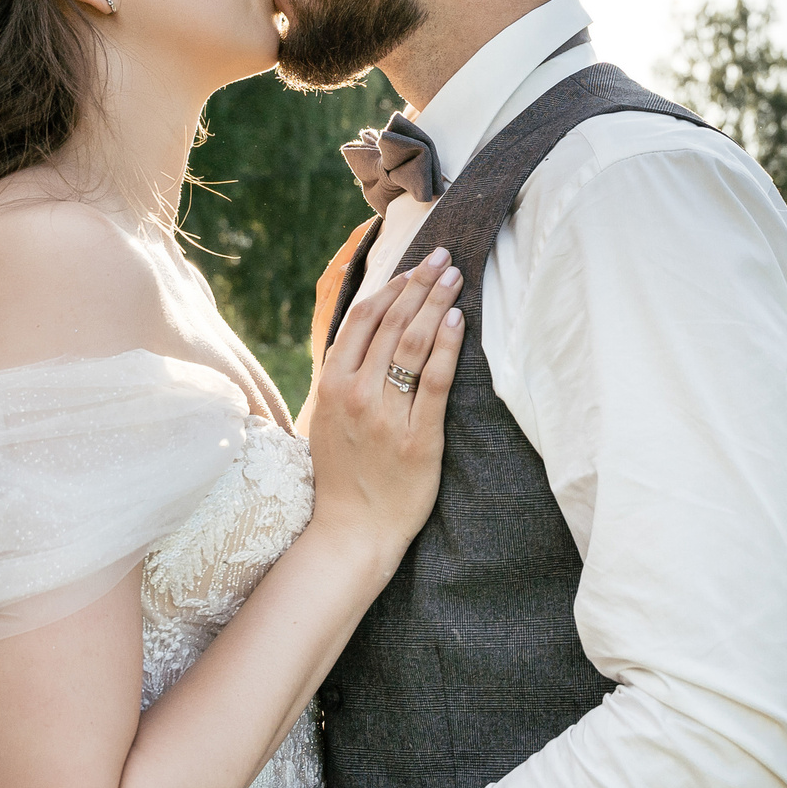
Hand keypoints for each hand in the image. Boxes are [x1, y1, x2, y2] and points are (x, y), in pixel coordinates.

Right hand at [304, 246, 462, 551]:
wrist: (352, 530)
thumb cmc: (344, 474)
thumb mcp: (328, 418)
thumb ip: (344, 377)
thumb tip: (365, 334)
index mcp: (332, 385)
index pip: (361, 320)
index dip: (390, 288)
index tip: (414, 268)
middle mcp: (356, 395)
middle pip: (391, 324)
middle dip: (420, 284)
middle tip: (444, 257)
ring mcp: (386, 416)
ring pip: (412, 345)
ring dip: (436, 304)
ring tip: (455, 277)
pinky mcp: (418, 438)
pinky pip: (434, 382)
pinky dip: (446, 346)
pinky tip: (457, 320)